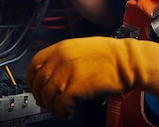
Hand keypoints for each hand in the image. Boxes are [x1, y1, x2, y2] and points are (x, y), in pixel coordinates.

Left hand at [27, 36, 158, 119]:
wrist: (126, 61)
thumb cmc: (109, 55)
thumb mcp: (81, 47)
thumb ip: (64, 57)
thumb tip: (52, 73)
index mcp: (60, 48)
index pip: (34, 65)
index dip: (32, 79)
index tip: (36, 88)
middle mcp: (59, 59)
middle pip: (39, 83)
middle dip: (42, 97)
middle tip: (49, 104)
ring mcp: (66, 74)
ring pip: (47, 97)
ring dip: (53, 107)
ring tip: (62, 109)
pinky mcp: (74, 89)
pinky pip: (60, 105)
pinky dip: (63, 112)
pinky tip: (70, 112)